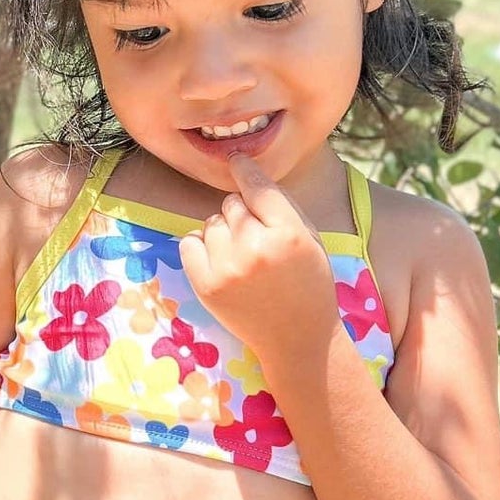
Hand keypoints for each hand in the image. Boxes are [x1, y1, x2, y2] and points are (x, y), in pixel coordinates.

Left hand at [179, 152, 337, 360]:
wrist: (298, 339)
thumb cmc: (308, 283)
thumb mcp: (309, 239)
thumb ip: (280, 206)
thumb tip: (243, 172)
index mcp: (288, 233)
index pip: (257, 186)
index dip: (244, 169)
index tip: (236, 159)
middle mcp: (256, 248)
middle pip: (231, 203)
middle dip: (241, 214)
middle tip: (257, 240)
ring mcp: (227, 268)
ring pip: (210, 222)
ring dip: (222, 233)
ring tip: (243, 257)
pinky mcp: (206, 286)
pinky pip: (189, 243)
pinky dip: (201, 247)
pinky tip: (221, 262)